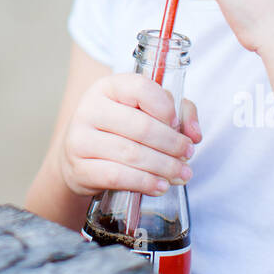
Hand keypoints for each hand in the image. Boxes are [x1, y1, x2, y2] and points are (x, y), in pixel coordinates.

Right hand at [59, 73, 201, 197]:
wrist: (79, 157)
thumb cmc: (119, 130)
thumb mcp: (145, 110)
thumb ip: (178, 112)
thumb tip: (193, 134)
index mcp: (107, 87)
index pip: (141, 88)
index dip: (166, 108)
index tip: (178, 125)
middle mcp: (90, 109)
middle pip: (141, 126)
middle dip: (171, 144)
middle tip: (187, 155)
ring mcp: (80, 139)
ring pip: (131, 154)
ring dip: (164, 167)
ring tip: (181, 174)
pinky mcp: (79, 169)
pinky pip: (116, 176)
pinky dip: (144, 183)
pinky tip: (160, 186)